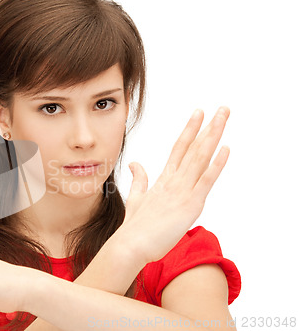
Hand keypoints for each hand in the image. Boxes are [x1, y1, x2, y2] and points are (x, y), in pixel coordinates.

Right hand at [122, 107, 229, 263]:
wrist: (129, 245)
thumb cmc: (134, 227)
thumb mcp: (136, 198)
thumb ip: (139, 179)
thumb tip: (135, 163)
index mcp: (163, 180)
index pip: (179, 148)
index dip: (190, 130)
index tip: (199, 114)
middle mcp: (174, 181)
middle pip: (194, 147)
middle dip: (208, 127)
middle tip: (223, 109)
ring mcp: (182, 191)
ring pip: (200, 157)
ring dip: (213, 135)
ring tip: (224, 116)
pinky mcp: (189, 204)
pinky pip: (205, 180)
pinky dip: (216, 164)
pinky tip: (225, 148)